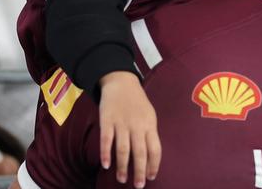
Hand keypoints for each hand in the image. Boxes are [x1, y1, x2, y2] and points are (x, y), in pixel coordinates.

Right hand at [99, 71, 160, 187]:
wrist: (120, 81)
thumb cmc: (136, 101)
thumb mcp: (149, 114)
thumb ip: (149, 133)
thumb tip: (150, 157)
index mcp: (149, 124)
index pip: (155, 148)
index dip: (154, 164)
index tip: (151, 177)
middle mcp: (137, 125)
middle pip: (140, 152)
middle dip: (140, 171)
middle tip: (138, 186)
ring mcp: (122, 122)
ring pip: (123, 148)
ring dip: (123, 166)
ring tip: (123, 179)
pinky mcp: (107, 120)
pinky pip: (107, 139)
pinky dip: (106, 153)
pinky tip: (106, 165)